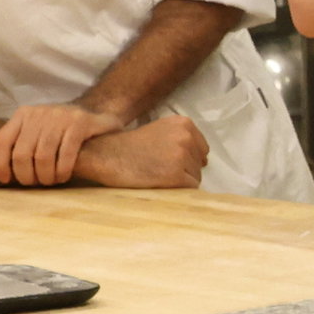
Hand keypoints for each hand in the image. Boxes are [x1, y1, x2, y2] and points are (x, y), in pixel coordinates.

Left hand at [0, 104, 112, 186]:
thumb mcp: (37, 128)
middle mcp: (39, 113)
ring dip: (46, 177)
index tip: (6, 180)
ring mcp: (60, 116)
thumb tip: (1, 171)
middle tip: (36, 183)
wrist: (95, 112)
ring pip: (43, 157)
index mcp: (23, 114)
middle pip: (21, 154)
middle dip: (27, 176)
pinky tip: (63, 176)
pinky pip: (65, 154)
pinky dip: (62, 170)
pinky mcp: (80, 123)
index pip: (1, 141)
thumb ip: (20, 142)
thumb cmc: (60, 129)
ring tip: (51, 181)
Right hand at [79, 113, 205, 191]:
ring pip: (195, 177)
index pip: (202, 149)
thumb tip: (205, 161)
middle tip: (159, 167)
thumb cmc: (132, 146)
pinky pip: (189, 189)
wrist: (108, 155)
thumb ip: (183, 139)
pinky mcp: (176, 175)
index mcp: (184, 123)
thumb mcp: (161, 130)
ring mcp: (181, 156)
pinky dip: (177, 190)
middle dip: (184, 170)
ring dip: (180, 181)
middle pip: (199, 164)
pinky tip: (159, 182)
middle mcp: (186, 137)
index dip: (187, 159)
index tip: (168, 160)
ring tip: (157, 174)